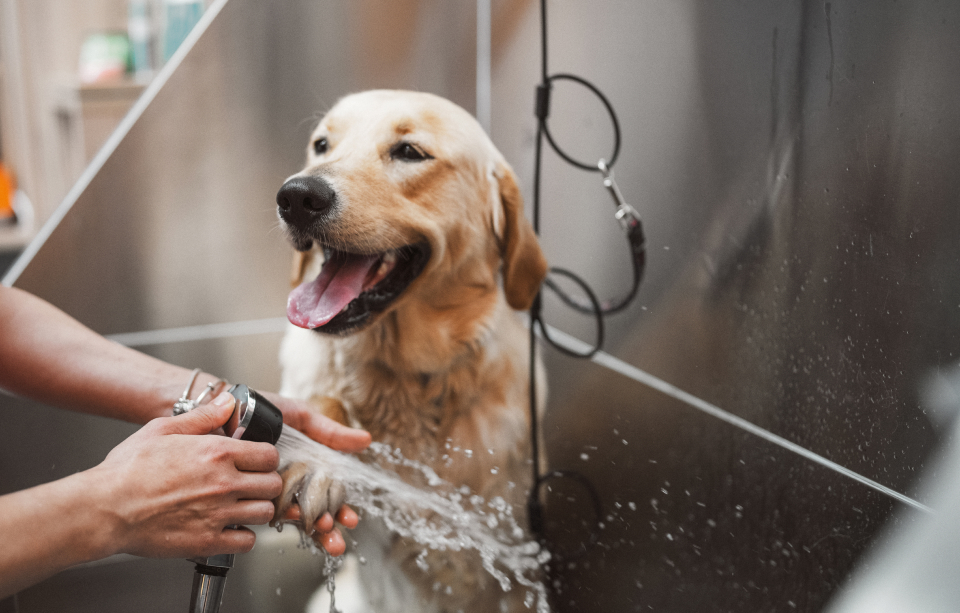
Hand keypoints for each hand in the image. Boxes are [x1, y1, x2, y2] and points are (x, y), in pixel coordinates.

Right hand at [88, 392, 280, 558]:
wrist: (104, 509)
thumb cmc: (127, 470)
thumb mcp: (162, 429)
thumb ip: (202, 416)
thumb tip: (228, 402)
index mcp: (217, 453)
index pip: (270, 456)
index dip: (265, 459)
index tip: (256, 463)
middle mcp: (223, 483)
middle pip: (273, 485)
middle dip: (265, 483)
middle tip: (250, 485)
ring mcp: (217, 514)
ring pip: (264, 513)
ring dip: (256, 509)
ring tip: (240, 506)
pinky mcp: (207, 541)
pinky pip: (247, 542)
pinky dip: (242, 536)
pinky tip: (228, 527)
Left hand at [261, 392, 370, 553]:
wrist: (230, 405)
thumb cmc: (263, 408)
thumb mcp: (301, 417)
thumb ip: (331, 432)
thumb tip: (365, 440)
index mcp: (304, 468)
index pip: (326, 496)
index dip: (340, 509)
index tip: (351, 519)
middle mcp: (288, 483)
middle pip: (313, 512)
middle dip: (328, 528)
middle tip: (336, 537)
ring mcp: (268, 489)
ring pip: (293, 516)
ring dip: (310, 529)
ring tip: (323, 531)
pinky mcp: (246, 492)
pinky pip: (266, 508)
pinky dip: (282, 516)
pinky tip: (295, 520)